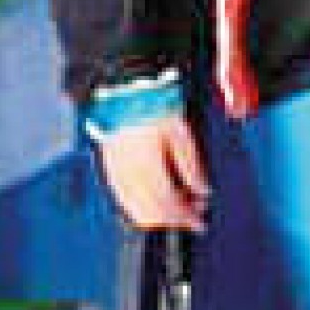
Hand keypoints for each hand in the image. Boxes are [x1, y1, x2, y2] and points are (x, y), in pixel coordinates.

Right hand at [95, 108, 210, 231]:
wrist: (123, 87)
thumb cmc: (154, 105)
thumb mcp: (181, 131)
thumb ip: (191, 165)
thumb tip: (202, 191)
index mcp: (147, 162)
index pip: (167, 203)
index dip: (185, 217)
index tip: (199, 222)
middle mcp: (128, 171)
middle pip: (150, 211)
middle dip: (172, 220)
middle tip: (191, 219)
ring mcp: (114, 169)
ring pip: (133, 207)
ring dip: (155, 216)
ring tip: (175, 213)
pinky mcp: (107, 165)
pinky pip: (121, 195)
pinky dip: (137, 206)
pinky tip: (150, 204)